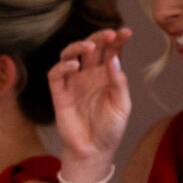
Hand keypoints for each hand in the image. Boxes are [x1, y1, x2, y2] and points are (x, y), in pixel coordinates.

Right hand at [45, 29, 132, 172]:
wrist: (94, 150)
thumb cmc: (111, 128)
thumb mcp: (122, 105)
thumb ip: (118, 82)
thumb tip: (114, 58)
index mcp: (106, 75)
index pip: (111, 51)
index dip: (117, 39)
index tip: (126, 31)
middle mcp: (88, 75)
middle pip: (90, 48)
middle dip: (98, 37)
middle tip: (108, 34)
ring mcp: (73, 83)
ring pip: (69, 55)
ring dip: (78, 46)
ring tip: (89, 46)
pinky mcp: (59, 93)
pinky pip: (55, 74)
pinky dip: (63, 66)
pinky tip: (74, 65)